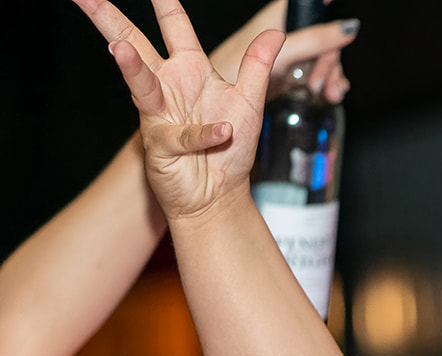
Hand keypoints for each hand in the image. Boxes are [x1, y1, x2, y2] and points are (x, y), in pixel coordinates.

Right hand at [71, 0, 282, 221]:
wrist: (220, 194)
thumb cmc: (230, 149)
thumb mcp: (250, 101)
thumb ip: (258, 65)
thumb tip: (276, 32)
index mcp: (189, 70)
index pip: (174, 26)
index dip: (164, 3)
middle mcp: (168, 86)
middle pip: (134, 44)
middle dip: (109, 19)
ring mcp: (160, 115)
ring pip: (141, 84)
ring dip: (131, 67)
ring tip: (118, 48)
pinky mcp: (163, 146)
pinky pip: (182, 136)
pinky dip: (204, 134)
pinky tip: (221, 131)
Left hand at [210, 0, 357, 102]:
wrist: (216, 125)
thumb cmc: (233, 83)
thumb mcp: (281, 58)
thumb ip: (314, 40)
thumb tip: (348, 28)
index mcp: (276, 19)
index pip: (308, 6)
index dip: (322, 6)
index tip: (337, 10)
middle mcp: (282, 34)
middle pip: (321, 36)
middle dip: (330, 59)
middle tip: (320, 82)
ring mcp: (288, 56)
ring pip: (323, 57)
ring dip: (332, 75)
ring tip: (329, 94)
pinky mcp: (291, 77)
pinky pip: (318, 75)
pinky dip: (327, 86)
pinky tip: (328, 96)